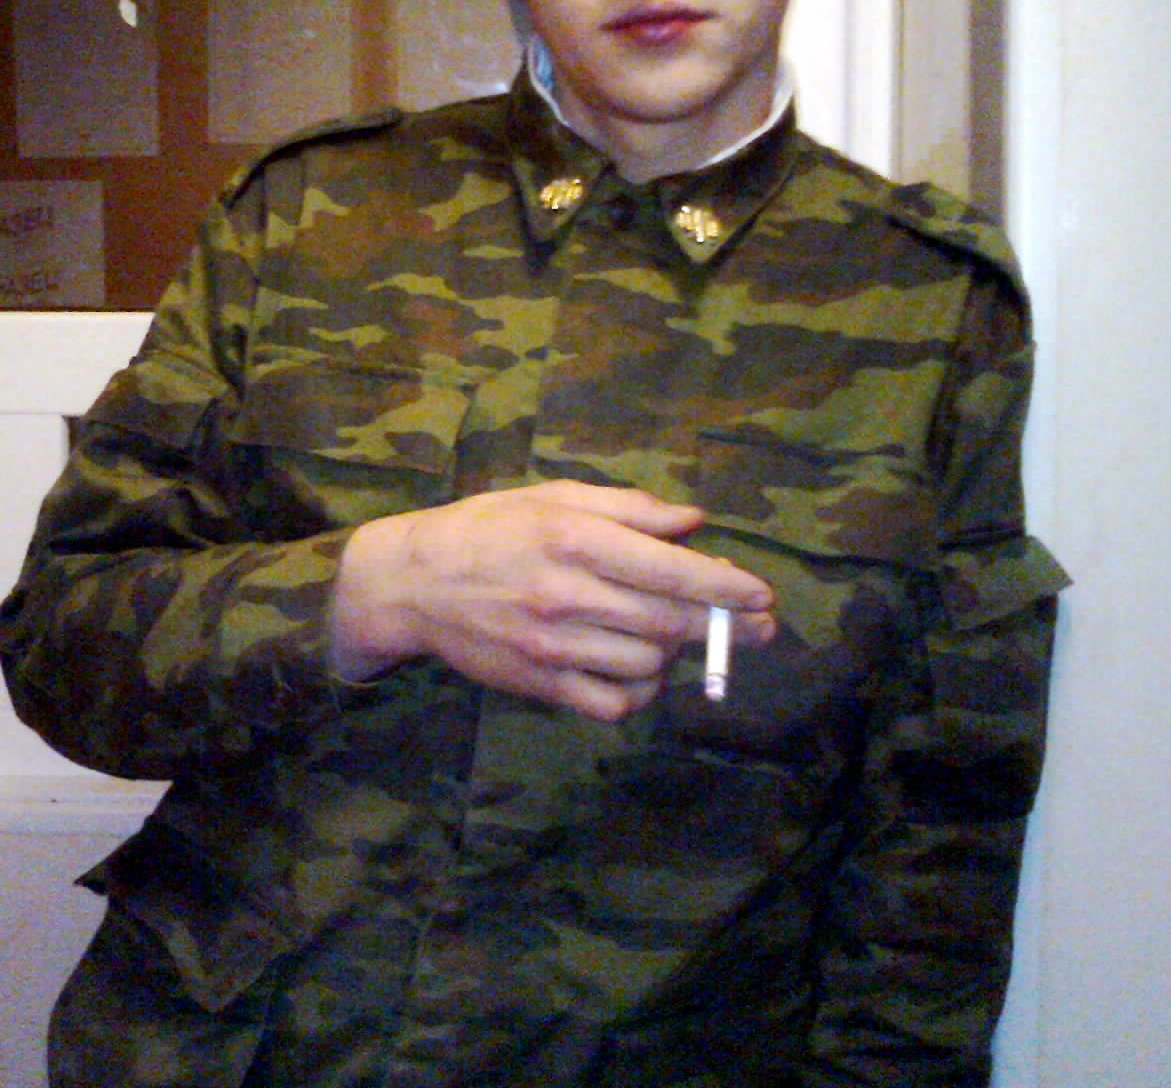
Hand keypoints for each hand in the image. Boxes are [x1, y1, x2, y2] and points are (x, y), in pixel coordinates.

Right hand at [331, 480, 773, 721]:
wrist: (413, 583)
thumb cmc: (490, 528)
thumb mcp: (554, 497)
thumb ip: (628, 508)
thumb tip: (693, 522)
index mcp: (574, 537)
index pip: (669, 569)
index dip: (725, 585)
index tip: (761, 594)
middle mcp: (566, 593)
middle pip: (668, 621)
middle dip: (725, 626)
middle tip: (761, 627)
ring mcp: (552, 645)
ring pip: (647, 664)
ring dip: (676, 653)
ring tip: (676, 635)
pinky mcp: (539, 683)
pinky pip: (611, 703)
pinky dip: (640, 692)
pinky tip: (641, 670)